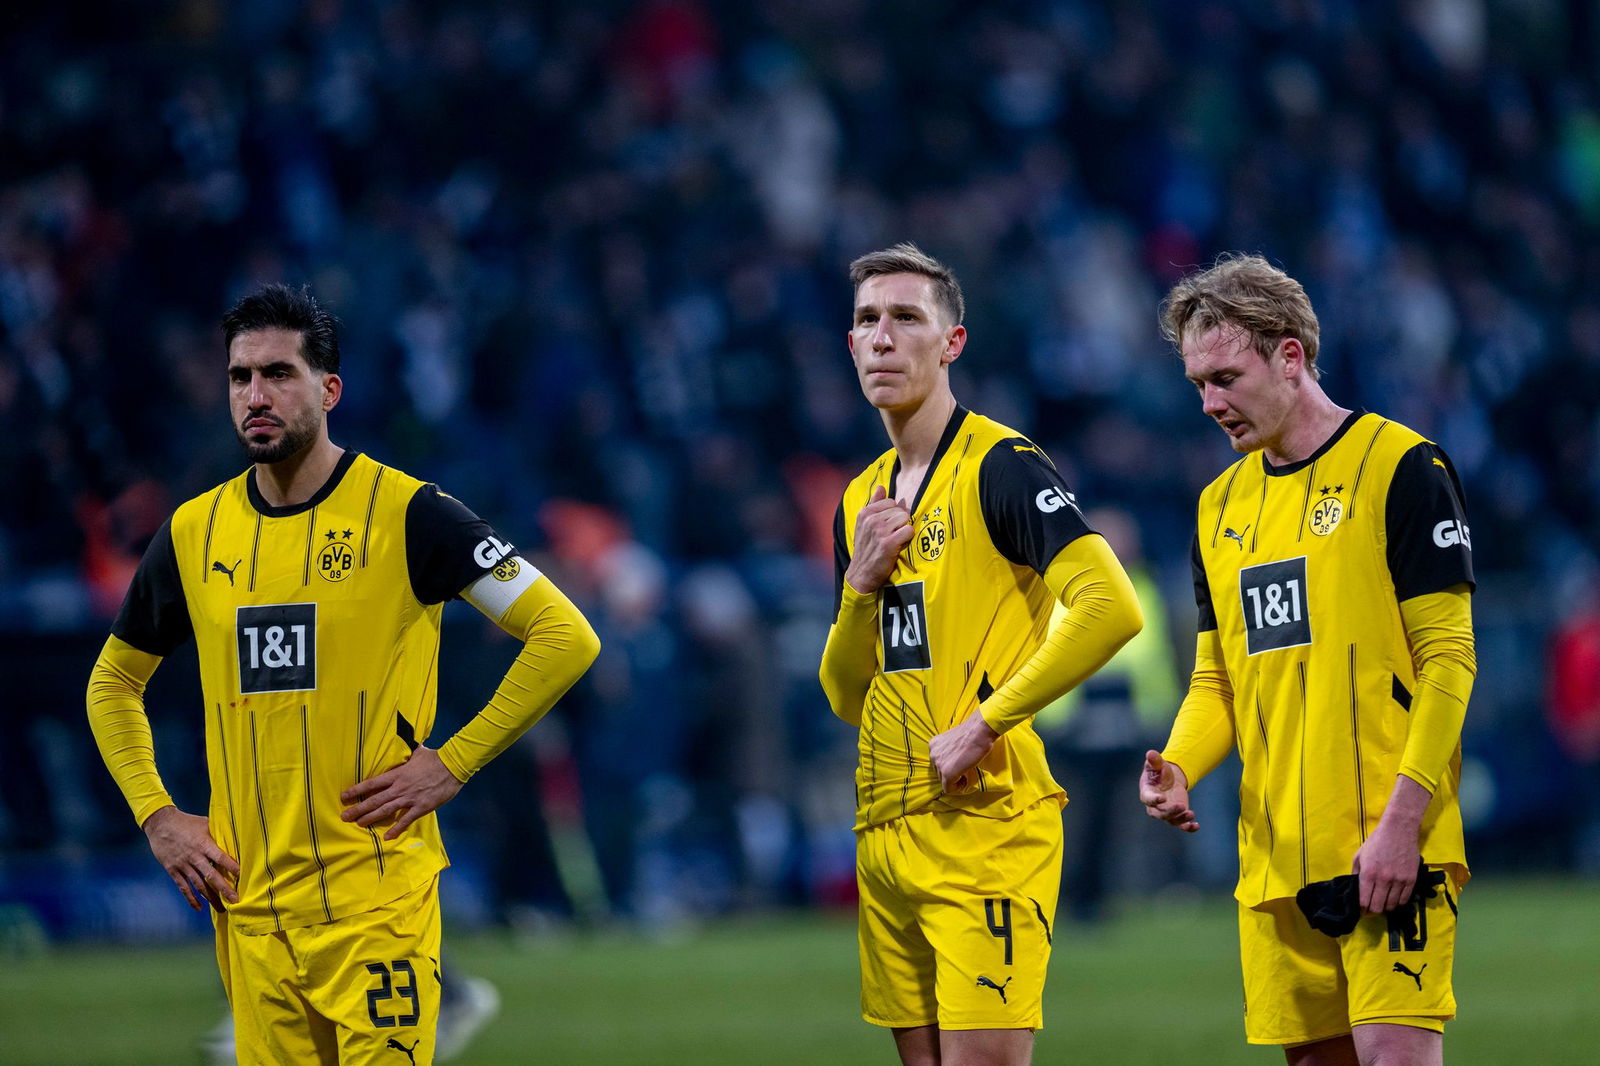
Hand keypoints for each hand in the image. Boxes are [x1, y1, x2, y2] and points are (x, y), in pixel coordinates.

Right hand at [142, 805, 239, 911]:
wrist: (160, 824)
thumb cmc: (187, 822)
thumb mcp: (205, 823)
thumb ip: (218, 833)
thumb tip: (235, 838)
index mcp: (204, 844)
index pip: (220, 858)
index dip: (231, 867)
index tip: (242, 876)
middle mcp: (194, 857)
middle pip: (211, 876)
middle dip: (224, 889)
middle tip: (235, 901)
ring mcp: (183, 865)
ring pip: (199, 885)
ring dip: (210, 898)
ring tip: (222, 908)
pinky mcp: (173, 870)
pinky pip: (183, 887)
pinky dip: (191, 898)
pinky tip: (199, 907)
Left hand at [341, 746, 462, 839]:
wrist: (453, 766)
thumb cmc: (436, 758)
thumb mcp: (418, 752)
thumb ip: (408, 752)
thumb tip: (405, 741)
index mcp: (397, 774)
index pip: (372, 783)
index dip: (357, 791)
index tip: (344, 797)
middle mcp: (400, 788)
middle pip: (375, 800)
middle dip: (358, 809)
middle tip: (344, 817)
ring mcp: (410, 798)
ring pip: (386, 810)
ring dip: (371, 818)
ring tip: (358, 824)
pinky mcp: (421, 807)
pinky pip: (406, 820)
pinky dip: (396, 829)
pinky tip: (387, 837)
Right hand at [843, 486, 912, 594]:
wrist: (861, 573)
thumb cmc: (865, 548)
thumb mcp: (864, 524)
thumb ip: (873, 504)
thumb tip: (881, 487)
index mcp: (864, 513)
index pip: (890, 501)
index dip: (894, 513)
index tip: (888, 525)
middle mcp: (871, 520)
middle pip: (900, 510)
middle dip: (900, 522)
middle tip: (892, 534)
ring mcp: (879, 531)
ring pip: (905, 518)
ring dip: (904, 529)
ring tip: (896, 539)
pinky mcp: (888, 543)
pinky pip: (908, 530)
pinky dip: (908, 537)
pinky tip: (900, 544)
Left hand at [928, 711, 998, 792]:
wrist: (979, 731)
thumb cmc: (973, 733)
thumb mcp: (954, 741)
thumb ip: (949, 751)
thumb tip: (953, 762)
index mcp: (934, 745)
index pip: (938, 764)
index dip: (950, 767)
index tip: (960, 766)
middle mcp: (933, 754)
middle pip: (940, 773)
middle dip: (952, 774)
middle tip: (964, 770)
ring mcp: (939, 764)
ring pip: (944, 781)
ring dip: (956, 779)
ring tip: (966, 772)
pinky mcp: (947, 773)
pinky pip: (949, 788)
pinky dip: (957, 787)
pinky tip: (966, 778)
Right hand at [1139, 750, 1198, 831]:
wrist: (1168, 778)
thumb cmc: (1158, 771)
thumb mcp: (1157, 764)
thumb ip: (1154, 760)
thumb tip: (1151, 753)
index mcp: (1147, 793)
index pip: (1148, 799)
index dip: (1154, 800)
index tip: (1163, 798)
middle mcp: (1155, 806)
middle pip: (1159, 814)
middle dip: (1170, 812)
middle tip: (1182, 806)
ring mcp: (1166, 812)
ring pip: (1171, 820)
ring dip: (1181, 819)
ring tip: (1191, 814)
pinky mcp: (1176, 815)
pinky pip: (1181, 825)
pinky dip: (1188, 827)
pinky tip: (1196, 825)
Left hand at [1351, 818, 1420, 914]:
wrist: (1399, 830)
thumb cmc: (1376, 842)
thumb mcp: (1360, 856)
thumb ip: (1356, 874)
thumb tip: (1355, 890)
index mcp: (1368, 874)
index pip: (1364, 901)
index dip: (1362, 909)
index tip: (1362, 909)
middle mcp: (1384, 879)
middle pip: (1378, 907)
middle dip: (1373, 910)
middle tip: (1372, 908)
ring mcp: (1399, 880)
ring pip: (1392, 905)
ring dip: (1386, 907)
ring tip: (1383, 903)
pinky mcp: (1411, 879)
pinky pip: (1405, 899)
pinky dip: (1398, 903)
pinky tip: (1394, 899)